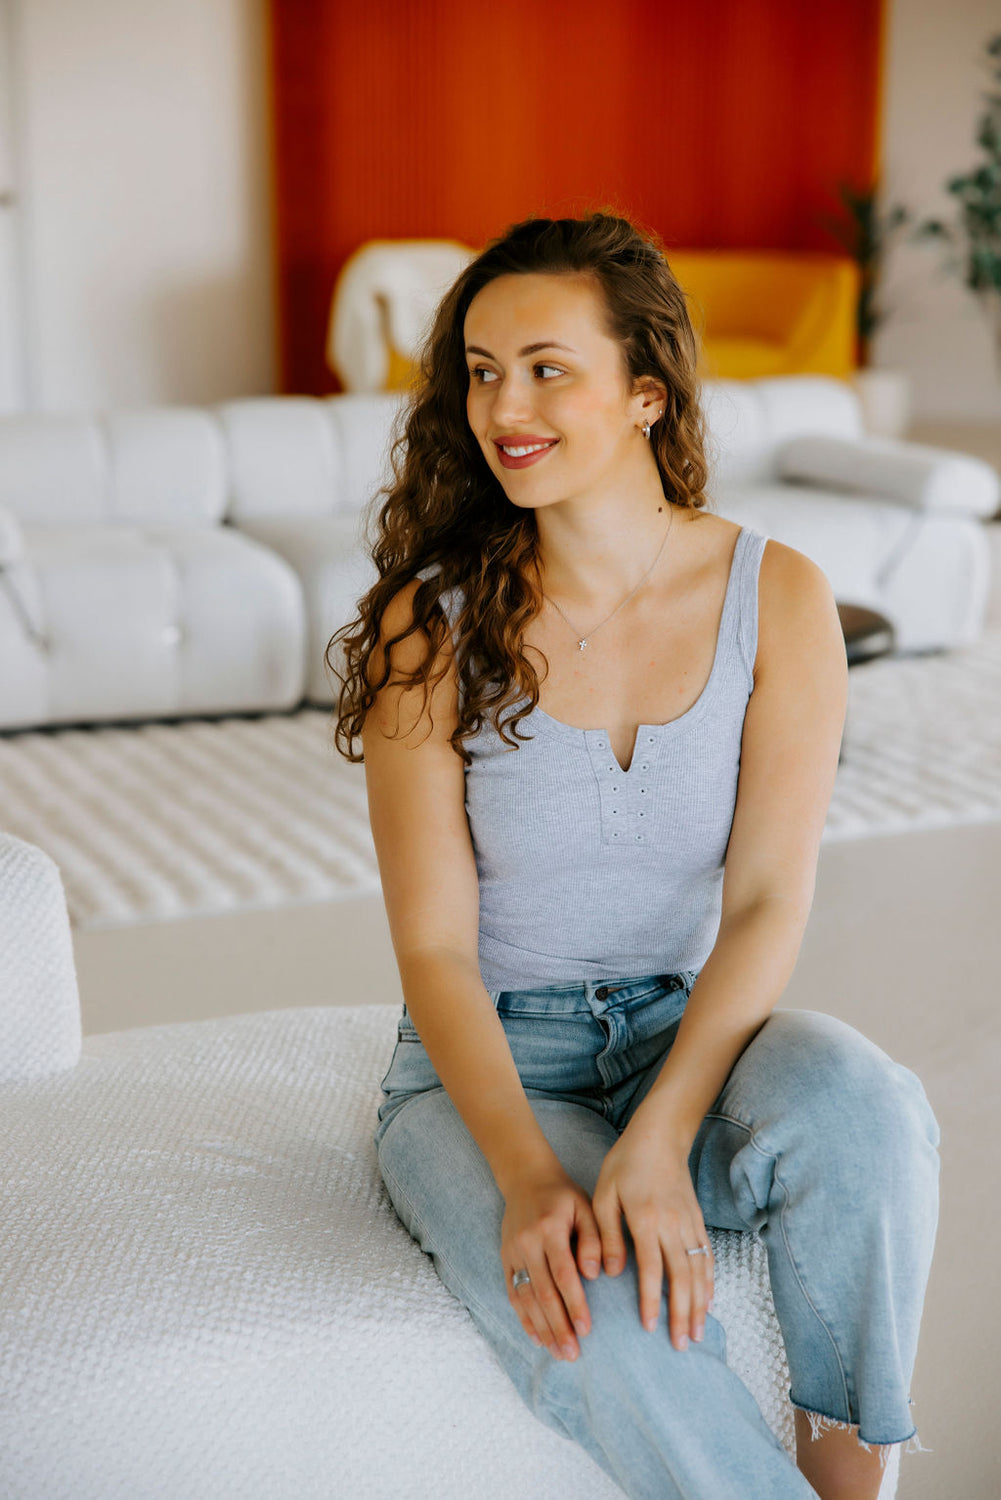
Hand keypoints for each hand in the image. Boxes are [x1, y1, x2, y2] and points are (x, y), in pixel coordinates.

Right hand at [500, 1166, 603, 1360]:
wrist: (526, 1178)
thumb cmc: (564, 1196)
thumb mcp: (586, 1206)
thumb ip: (595, 1238)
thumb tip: (595, 1273)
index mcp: (550, 1229)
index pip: (563, 1274)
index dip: (574, 1303)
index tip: (586, 1330)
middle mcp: (527, 1243)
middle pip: (543, 1292)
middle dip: (558, 1326)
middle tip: (572, 1354)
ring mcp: (512, 1252)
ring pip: (526, 1298)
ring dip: (542, 1328)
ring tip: (559, 1353)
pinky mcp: (505, 1259)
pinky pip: (512, 1293)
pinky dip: (524, 1318)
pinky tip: (537, 1338)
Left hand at [590, 1130, 713, 1350]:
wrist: (659, 1137)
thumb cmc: (625, 1164)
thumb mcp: (604, 1194)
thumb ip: (607, 1235)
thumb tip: (609, 1273)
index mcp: (646, 1219)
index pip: (652, 1269)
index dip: (652, 1300)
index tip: (649, 1327)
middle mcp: (673, 1224)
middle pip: (682, 1276)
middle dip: (683, 1313)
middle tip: (682, 1345)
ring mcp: (689, 1223)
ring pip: (699, 1270)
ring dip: (700, 1304)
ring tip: (697, 1333)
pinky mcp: (698, 1220)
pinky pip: (707, 1256)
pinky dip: (709, 1282)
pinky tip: (708, 1301)